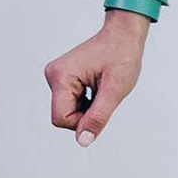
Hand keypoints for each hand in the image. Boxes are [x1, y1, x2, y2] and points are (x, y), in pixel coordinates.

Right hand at [44, 9, 149, 146]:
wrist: (124, 36)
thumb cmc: (122, 56)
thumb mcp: (115, 90)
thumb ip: (98, 117)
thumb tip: (83, 141)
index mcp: (61, 76)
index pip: (61, 119)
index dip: (83, 122)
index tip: (103, 106)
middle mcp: (53, 75)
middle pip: (63, 116)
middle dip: (86, 113)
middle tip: (105, 95)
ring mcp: (56, 76)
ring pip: (67, 110)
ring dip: (88, 107)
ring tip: (103, 88)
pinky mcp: (62, 77)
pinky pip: (70, 102)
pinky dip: (86, 101)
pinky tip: (98, 87)